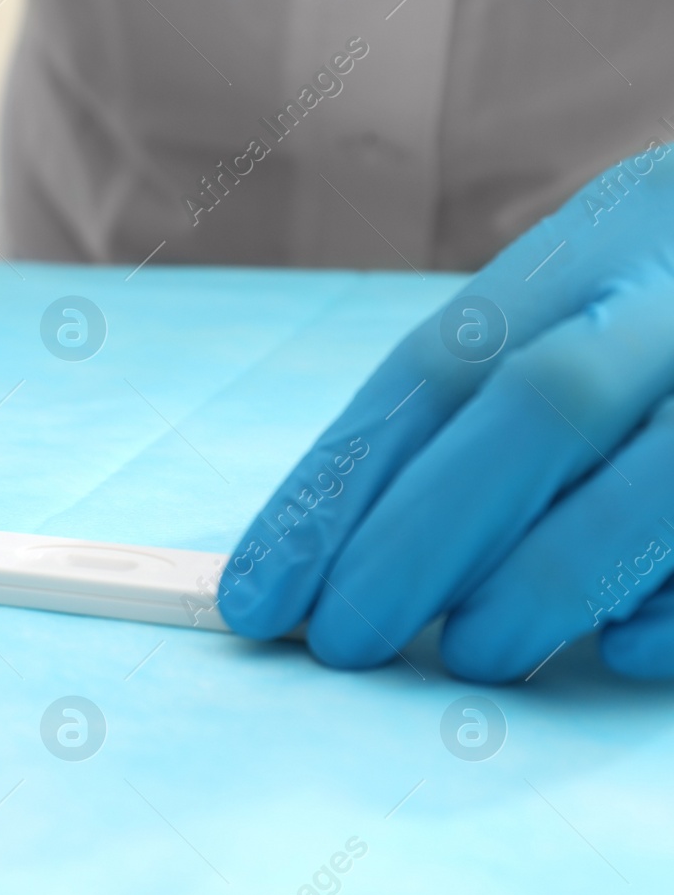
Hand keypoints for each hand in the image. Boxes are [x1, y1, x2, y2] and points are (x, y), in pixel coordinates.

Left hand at [219, 144, 673, 681]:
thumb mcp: (587, 315)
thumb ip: (480, 416)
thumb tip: (334, 562)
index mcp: (600, 239)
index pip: (434, 367)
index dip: (336, 491)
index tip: (260, 597)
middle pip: (537, 404)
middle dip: (423, 538)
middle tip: (347, 640)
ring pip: (657, 476)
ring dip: (547, 579)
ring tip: (476, 655)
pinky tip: (623, 650)